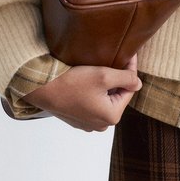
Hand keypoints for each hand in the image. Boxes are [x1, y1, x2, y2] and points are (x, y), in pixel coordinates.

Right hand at [25, 55, 142, 131]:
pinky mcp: (77, 119)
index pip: (129, 89)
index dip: (130, 71)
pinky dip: (93, 92)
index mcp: (111, 116)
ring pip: (105, 99)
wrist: (42, 88)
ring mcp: (88, 124)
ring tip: (100, 69)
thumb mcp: (104, 76)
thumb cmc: (72, 82)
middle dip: (117, 79)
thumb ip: (126, 78)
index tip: (129, 55)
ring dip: (104, 86)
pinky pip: (92, 104)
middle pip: (117, 96)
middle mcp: (101, 125)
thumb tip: (138, 83)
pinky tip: (87, 80)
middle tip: (114, 60)